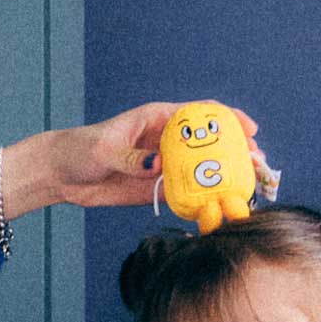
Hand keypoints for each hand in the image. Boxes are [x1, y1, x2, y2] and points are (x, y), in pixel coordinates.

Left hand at [0, 104, 266, 216]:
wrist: (61, 175)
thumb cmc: (79, 151)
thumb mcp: (103, 150)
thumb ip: (131, 157)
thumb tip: (158, 165)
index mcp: (158, 119)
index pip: (201, 114)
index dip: (228, 119)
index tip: (250, 129)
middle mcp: (165, 141)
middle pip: (209, 143)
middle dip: (236, 152)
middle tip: (258, 165)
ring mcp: (163, 165)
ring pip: (201, 169)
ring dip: (225, 178)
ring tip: (248, 188)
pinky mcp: (155, 188)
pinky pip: (185, 193)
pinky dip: (202, 199)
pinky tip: (220, 207)